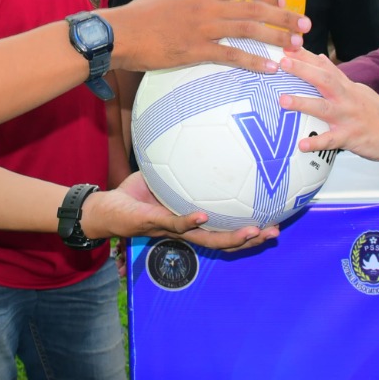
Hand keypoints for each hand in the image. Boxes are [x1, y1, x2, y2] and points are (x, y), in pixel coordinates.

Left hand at [81, 173, 279, 252]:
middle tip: (274, 231)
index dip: (248, 230)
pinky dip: (189, 221)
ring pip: (205, 239)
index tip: (273, 221)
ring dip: (230, 237)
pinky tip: (204, 216)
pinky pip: (174, 223)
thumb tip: (202, 138)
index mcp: (190, 223)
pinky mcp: (151, 223)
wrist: (104, 209)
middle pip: (223, 241)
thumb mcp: (164, 176)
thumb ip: (182, 165)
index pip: (224, 230)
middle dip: (250, 240)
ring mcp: (170, 229)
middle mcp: (184, 231)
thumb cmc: (134, 195)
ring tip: (251, 231)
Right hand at [109, 0, 310, 74]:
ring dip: (277, 38)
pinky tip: (271, 67)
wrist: (119, 32)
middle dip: (285, 16)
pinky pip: (232, 55)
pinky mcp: (195, 50)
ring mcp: (203, 28)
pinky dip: (254, 61)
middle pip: (255, 7)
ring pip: (249, 29)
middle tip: (305, 25)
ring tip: (296, 46)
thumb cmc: (139, 11)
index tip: (283, 3)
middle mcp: (207, 6)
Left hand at [277, 48, 378, 163]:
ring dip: (303, 103)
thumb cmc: (378, 113)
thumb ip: (338, 76)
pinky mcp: (351, 137)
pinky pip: (332, 140)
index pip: (325, 66)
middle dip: (303, 69)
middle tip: (282, 61)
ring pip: (324, 108)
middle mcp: (347, 98)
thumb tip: (321, 58)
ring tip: (283, 100)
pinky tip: (302, 145)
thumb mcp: (358, 89)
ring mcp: (349, 117)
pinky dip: (317, 142)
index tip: (287, 45)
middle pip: (324, 80)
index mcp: (348, 86)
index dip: (306, 55)